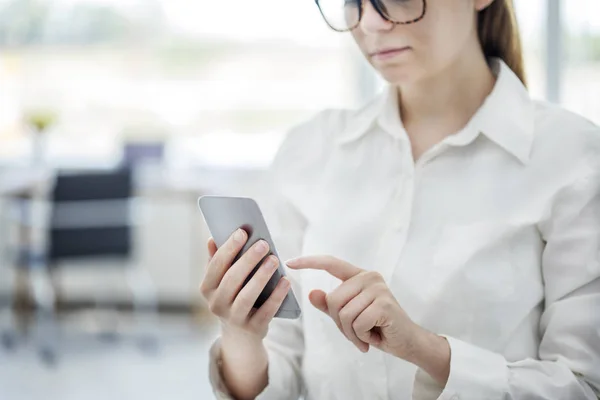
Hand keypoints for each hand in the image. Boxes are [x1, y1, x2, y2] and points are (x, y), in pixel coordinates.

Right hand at [199, 229, 290, 342]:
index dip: (228, 248)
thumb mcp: (221, 282)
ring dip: (261, 276)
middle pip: (232, 279)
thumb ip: (217, 261)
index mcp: (207, 288)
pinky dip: (277, 296)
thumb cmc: (232, 297)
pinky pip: (266, 311)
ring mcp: (234, 318)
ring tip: (274, 259)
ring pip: (247, 296)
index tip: (242, 232)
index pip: (216, 265)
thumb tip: (212, 239)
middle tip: (263, 244)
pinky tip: (286, 281)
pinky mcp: (253, 328)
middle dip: (248, 260)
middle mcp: (216, 304)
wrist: (240, 335)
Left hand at [286, 255, 449, 384]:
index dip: (309, 262)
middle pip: (333, 300)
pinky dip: (361, 337)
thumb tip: (312, 293)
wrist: (407, 342)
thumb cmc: (378, 327)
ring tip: (366, 335)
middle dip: (340, 323)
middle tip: (357, 332)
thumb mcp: (350, 317)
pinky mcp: (384, 303)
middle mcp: (369, 277)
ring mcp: (378, 288)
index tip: (289, 262)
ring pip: (343, 313)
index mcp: (359, 276)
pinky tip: (374, 337)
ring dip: (351, 333)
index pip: (330, 263)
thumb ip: (331, 306)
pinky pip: (356, 323)